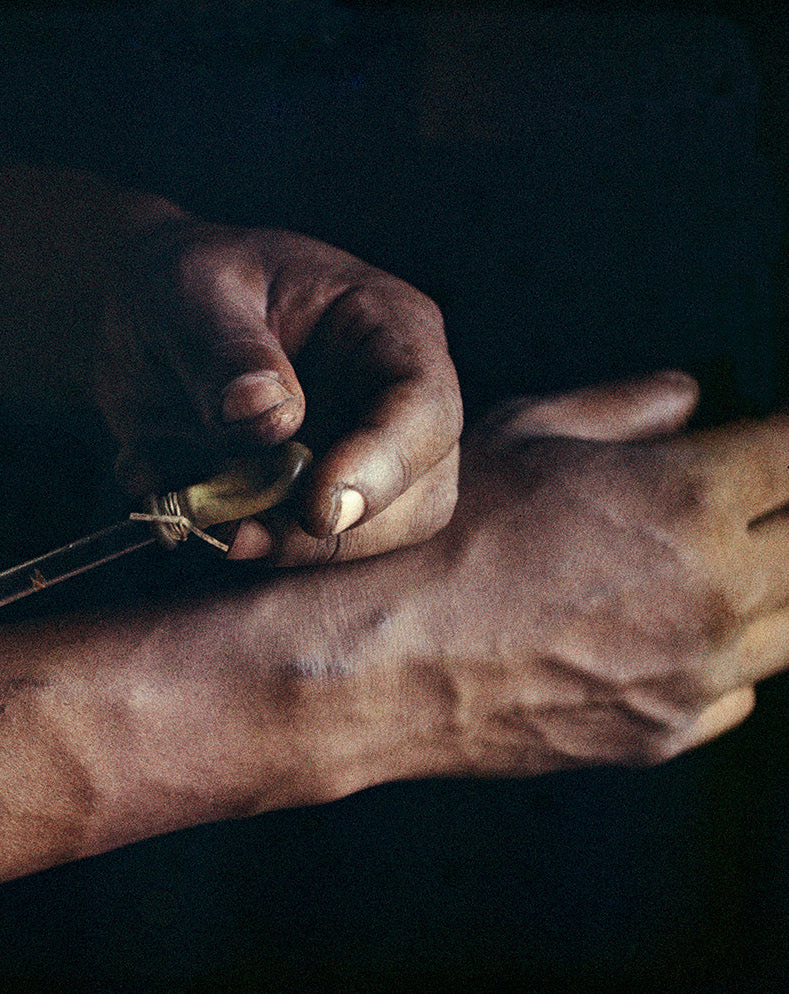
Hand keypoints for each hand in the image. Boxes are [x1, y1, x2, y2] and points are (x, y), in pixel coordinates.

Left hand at [98, 219, 459, 564]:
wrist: (137, 324)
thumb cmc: (179, 285)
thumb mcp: (189, 291)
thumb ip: (226, 348)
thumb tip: (272, 416)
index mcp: (386, 329)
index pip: (425, 408)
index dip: (383, 468)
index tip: (315, 509)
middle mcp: (388, 404)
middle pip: (420, 496)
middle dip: (338, 533)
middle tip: (244, 533)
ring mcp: (352, 460)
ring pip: (368, 540)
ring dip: (290, 552)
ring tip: (212, 526)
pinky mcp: (305, 504)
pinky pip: (300, 553)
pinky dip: (247, 549)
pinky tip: (189, 514)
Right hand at [372, 371, 782, 777]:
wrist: (379, 663)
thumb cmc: (436, 538)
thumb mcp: (519, 436)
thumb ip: (620, 408)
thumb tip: (689, 395)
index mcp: (691, 497)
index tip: (776, 436)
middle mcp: (719, 590)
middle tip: (762, 497)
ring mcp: (700, 673)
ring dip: (772, 586)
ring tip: (723, 563)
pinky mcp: (667, 734)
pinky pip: (740, 690)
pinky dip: (728, 655)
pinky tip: (674, 631)